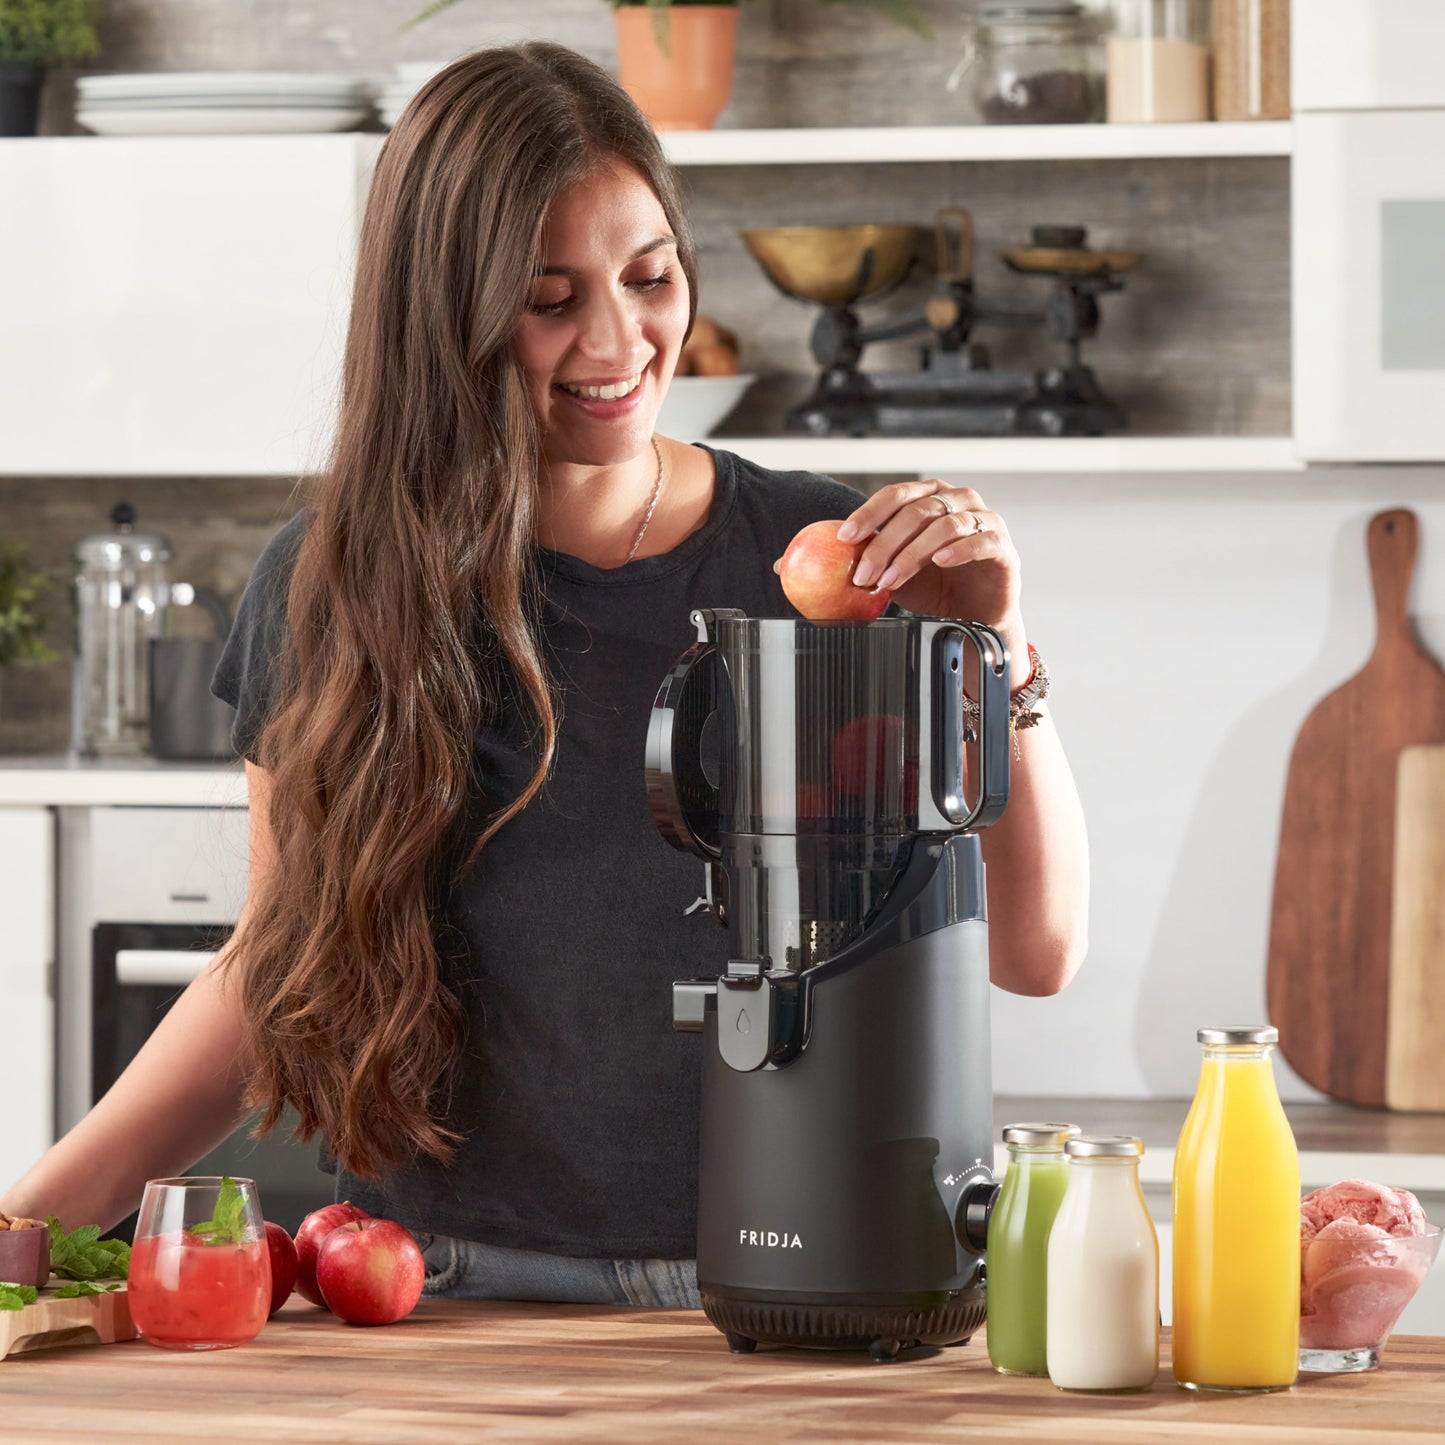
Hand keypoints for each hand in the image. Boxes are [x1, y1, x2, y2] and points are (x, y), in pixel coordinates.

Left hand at [837, 480, 1021, 632]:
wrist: (974, 616)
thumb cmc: (935, 587)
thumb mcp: (893, 572)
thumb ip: (868, 560)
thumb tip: (814, 561)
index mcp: (929, 497)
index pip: (896, 494)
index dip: (869, 513)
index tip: (845, 537)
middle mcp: (957, 500)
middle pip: (917, 511)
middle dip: (885, 544)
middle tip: (864, 573)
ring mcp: (984, 519)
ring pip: (945, 526)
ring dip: (912, 554)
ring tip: (892, 580)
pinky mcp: (1002, 545)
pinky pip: (981, 540)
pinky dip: (958, 550)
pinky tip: (940, 561)